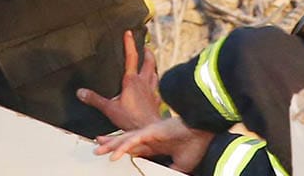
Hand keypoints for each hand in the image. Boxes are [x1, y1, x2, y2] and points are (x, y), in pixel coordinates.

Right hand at [77, 30, 161, 130]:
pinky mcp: (156, 101)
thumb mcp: (109, 109)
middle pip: (149, 62)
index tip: (129, 32)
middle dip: (147, 52)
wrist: (150, 132)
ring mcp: (152, 91)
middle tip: (145, 46)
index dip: (129, 44)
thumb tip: (80, 92)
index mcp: (131, 81)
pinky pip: (157, 88)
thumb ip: (94, 100)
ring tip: (150, 62)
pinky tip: (153, 86)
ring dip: (152, 65)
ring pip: (155, 72)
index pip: (131, 57)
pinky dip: (155, 83)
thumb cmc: (131, 120)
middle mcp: (144, 83)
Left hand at [94, 117, 213, 170]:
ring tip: (98, 149)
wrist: (205, 132)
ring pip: (126, 139)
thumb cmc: (196, 145)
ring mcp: (149, 133)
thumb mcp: (181, 164)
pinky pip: (133, 141)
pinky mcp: (151, 132)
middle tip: (97, 148)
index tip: (113, 154)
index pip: (136, 149)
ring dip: (111, 145)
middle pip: (126, 142)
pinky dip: (122, 147)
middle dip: (111, 145)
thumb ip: (170, 169)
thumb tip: (165, 175)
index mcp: (157, 145)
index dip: (124, 151)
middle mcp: (150, 138)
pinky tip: (113, 154)